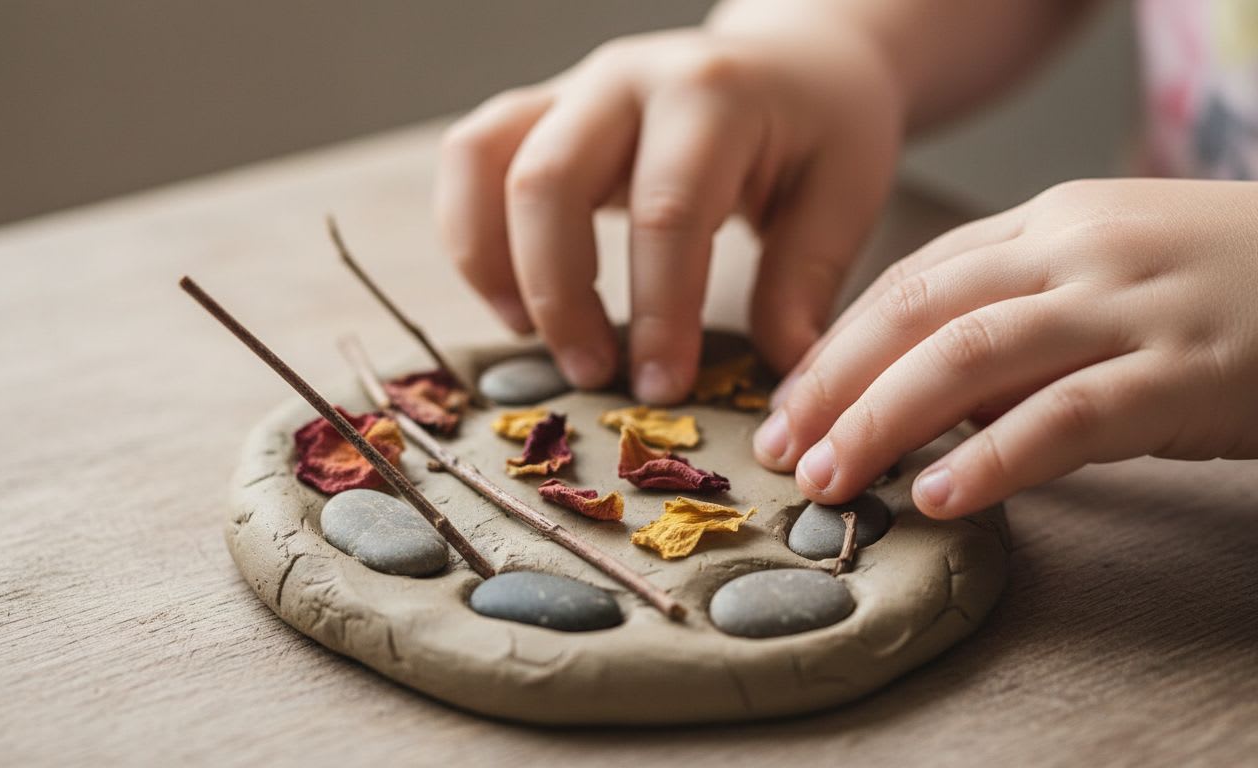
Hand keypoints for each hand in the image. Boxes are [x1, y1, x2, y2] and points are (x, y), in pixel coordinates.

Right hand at [436, 23, 901, 402]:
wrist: (793, 59)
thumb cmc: (821, 129)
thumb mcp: (843, 194)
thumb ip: (805, 281)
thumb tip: (784, 375)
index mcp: (712, 95)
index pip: (667, 210)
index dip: (660, 311)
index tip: (666, 387)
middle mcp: (625, 79)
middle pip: (548, 180)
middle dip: (560, 295)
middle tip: (594, 375)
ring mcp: (571, 89)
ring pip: (482, 160)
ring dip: (491, 263)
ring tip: (533, 337)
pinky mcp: (538, 112)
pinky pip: (470, 160)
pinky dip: (471, 236)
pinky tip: (514, 301)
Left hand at [753, 179, 1257, 517]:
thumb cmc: (1225, 285)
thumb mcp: (1108, 276)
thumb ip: (1017, 321)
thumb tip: (917, 396)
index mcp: (1048, 223)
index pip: (908, 282)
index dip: (835, 347)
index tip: (788, 406)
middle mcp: (1076, 249)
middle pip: (917, 312)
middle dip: (834, 385)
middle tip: (785, 451)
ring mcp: (1131, 305)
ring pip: (971, 354)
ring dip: (884, 421)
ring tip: (833, 481)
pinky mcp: (1186, 369)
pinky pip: (1070, 415)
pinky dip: (996, 458)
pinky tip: (942, 497)